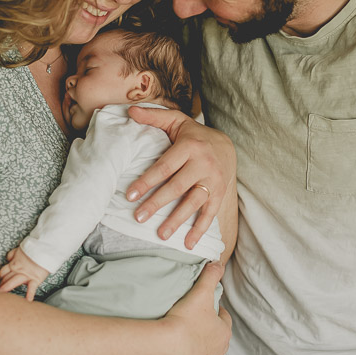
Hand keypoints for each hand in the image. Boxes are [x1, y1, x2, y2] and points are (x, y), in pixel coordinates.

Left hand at [0, 248, 49, 301]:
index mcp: (14, 264)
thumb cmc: (34, 249)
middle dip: (1, 285)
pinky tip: (28, 300)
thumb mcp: (20, 250)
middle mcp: (18, 270)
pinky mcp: (35, 278)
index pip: (3, 272)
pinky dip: (30, 294)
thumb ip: (13, 254)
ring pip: (14, 281)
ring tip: (3, 295)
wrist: (45, 248)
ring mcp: (26, 274)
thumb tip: (8, 259)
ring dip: (7, 287)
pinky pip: (32, 287)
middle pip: (6, 278)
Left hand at [126, 106, 235, 248]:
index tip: (130, 195)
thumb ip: (153, 117)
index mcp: (189, 146)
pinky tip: (188, 244)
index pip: (165, 166)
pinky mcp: (221, 193)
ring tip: (161, 234)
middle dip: (157, 203)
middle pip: (177, 187)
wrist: (226, 145)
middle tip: (139, 217)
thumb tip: (129, 110)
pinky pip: (210, 213)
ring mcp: (214, 180)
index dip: (147, 181)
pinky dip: (200, 229)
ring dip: (177, 219)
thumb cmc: (193, 135)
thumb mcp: (175, 121)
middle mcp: (204, 163)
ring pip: (194, 202)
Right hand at [160, 261, 231, 354]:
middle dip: (207, 330)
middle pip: (215, 338)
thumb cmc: (185, 320)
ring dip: (197, 347)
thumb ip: (210, 276)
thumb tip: (218, 263)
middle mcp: (218, 352)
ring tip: (182, 337)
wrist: (166, 348)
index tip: (203, 307)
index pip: (223, 318)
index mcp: (224, 332)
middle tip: (191, 321)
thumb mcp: (200, 293)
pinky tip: (176, 354)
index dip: (214, 311)